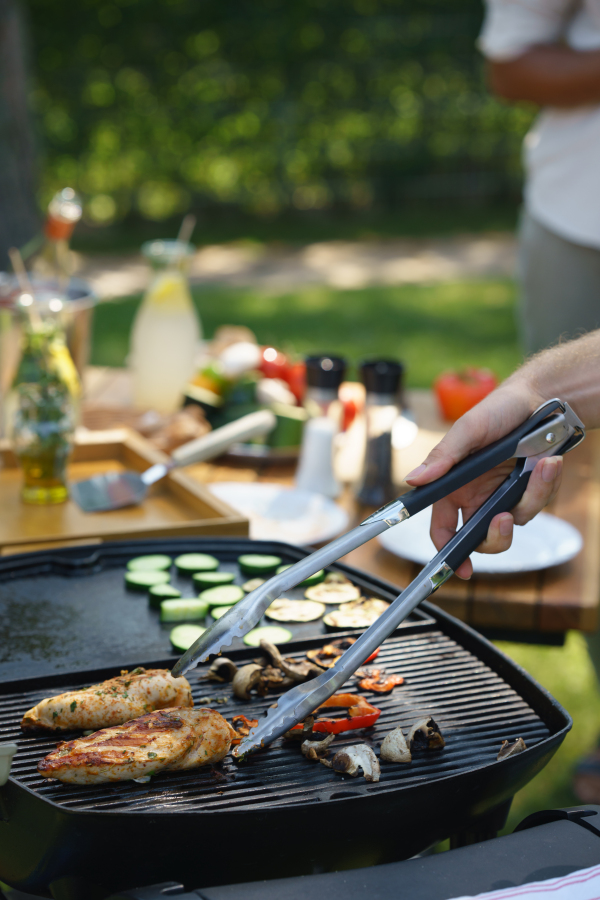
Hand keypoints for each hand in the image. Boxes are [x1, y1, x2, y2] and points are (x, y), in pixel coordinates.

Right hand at [405, 383, 563, 578]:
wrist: (538, 399)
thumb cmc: (496, 410)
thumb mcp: (467, 430)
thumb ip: (443, 457)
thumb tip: (413, 480)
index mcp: (454, 487)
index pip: (443, 528)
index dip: (448, 551)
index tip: (461, 567)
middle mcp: (478, 496)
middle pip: (482, 538)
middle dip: (495, 537)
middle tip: (503, 520)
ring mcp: (505, 495)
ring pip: (515, 522)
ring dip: (530, 498)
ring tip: (541, 466)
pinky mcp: (531, 490)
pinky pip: (537, 503)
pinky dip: (545, 484)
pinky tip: (548, 461)